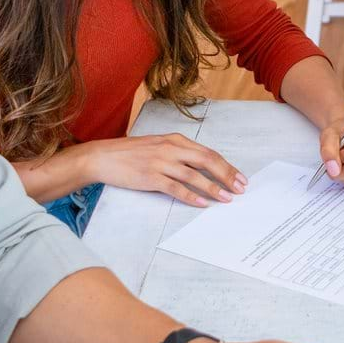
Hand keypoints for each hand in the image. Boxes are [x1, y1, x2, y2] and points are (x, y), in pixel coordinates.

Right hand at [82, 135, 245, 207]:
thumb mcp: (158, 146)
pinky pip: (176, 188)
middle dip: (227, 175)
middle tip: (240, 189)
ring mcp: (161, 163)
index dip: (227, 166)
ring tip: (226, 198)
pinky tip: (203, 203)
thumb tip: (201, 167)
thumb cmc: (131, 153)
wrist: (103, 157)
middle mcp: (171, 148)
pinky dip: (192, 196)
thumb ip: (179, 153)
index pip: (208, 153)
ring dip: (213, 188)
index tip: (240, 177)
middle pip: (207, 161)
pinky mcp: (151, 177)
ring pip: (194, 175)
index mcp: (176, 140)